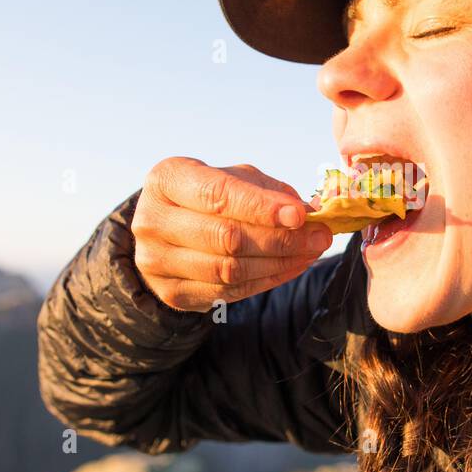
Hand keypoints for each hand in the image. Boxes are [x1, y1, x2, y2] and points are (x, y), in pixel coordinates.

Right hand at [131, 157, 331, 312]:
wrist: (167, 231)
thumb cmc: (207, 196)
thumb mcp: (233, 178)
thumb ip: (268, 191)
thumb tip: (309, 212)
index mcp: (166, 180)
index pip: (217, 195)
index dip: (261, 207)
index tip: (301, 214)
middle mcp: (152, 220)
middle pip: (227, 238)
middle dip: (281, 239)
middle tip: (319, 236)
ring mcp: (157, 261)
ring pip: (230, 270)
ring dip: (279, 263)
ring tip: (311, 252)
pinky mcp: (171, 292)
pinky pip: (229, 292)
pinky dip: (267, 280)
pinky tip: (292, 267)